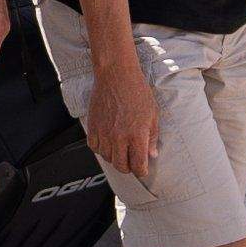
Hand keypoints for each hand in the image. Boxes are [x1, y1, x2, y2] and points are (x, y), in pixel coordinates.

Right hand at [83, 51, 160, 181]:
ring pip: (107, 158)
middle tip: (132, 161)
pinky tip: (108, 140)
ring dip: (114, 157)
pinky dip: (101, 148)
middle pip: (121, 166)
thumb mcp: (153, 114)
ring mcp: (104, 133)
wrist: (116, 75)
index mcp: (137, 135)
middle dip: (128, 167)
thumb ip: (152, 137)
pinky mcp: (92, 127)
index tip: (143, 169)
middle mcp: (119, 137)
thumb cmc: (136, 91)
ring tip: (121, 148)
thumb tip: (152, 154)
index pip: (138, 166)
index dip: (142, 171)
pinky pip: (94, 147)